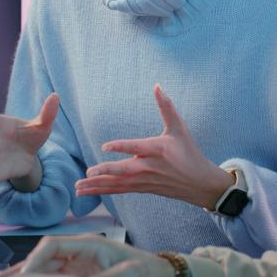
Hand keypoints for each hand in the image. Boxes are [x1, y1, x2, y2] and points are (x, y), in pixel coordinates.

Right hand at [0, 234, 174, 276]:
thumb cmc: (148, 272)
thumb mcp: (128, 276)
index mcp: (90, 244)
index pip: (52, 246)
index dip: (34, 260)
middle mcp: (79, 251)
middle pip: (40, 258)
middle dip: (17, 272)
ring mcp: (77, 264)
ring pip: (40, 270)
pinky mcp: (78, 276)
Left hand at [75, 85, 234, 208]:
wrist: (199, 183)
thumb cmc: (189, 152)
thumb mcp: (179, 128)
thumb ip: (166, 107)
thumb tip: (157, 85)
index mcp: (158, 149)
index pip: (137, 147)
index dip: (121, 147)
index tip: (105, 146)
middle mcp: (149, 167)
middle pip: (124, 170)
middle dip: (105, 172)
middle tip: (88, 172)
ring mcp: (144, 180)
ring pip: (118, 184)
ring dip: (97, 185)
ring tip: (78, 186)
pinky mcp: (142, 188)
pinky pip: (119, 190)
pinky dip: (103, 190)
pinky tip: (87, 191)